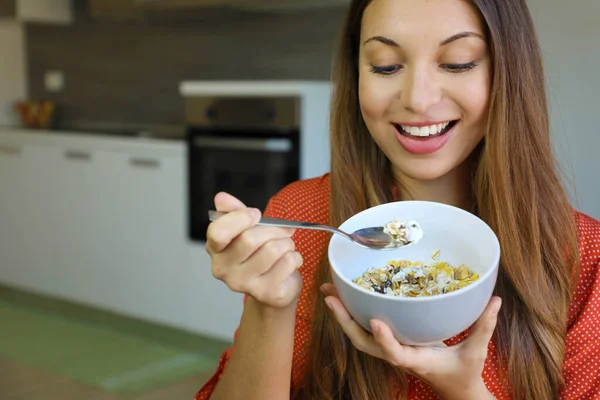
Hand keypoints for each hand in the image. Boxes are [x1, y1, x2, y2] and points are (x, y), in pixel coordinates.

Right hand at [206, 192, 302, 308]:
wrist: (274, 288)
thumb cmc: (259, 254)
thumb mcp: (245, 229)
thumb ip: (234, 212)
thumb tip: (221, 198)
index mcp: (215, 249)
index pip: (218, 232)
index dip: (239, 218)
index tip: (256, 214)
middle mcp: (223, 269)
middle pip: (250, 239)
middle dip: (273, 229)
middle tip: (283, 230)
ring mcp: (243, 284)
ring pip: (272, 250)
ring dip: (287, 243)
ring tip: (286, 247)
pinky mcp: (266, 293)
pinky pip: (288, 262)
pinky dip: (296, 257)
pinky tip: (290, 262)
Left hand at [321, 283, 500, 399]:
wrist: (455, 390)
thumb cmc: (464, 372)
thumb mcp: (477, 352)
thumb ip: (484, 326)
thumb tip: (495, 299)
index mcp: (416, 361)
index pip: (395, 353)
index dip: (384, 339)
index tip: (375, 322)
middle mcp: (397, 355)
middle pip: (362, 342)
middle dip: (343, 320)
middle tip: (329, 294)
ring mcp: (391, 350)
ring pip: (358, 336)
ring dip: (342, 315)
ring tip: (328, 290)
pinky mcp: (391, 344)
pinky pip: (366, 330)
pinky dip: (353, 314)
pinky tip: (346, 296)